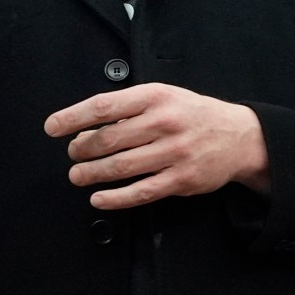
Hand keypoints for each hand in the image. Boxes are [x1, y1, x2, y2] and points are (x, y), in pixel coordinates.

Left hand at [46, 84, 270, 208]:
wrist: (242, 137)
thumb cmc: (195, 115)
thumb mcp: (166, 97)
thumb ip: (130, 108)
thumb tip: (87, 126)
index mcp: (156, 97)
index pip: (104, 107)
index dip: (72, 118)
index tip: (53, 127)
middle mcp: (165, 123)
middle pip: (107, 140)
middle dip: (80, 150)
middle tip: (73, 155)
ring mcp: (174, 153)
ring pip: (120, 167)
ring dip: (91, 174)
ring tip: (78, 175)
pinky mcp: (181, 179)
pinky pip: (140, 192)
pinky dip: (115, 198)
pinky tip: (99, 198)